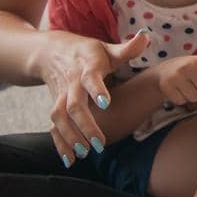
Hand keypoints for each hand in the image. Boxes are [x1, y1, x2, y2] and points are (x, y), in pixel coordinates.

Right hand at [44, 29, 150, 163]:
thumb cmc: (88, 52)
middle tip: (100, 143)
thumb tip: (146, 36)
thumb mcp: (106, 48)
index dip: (97, 88)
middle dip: (85, 124)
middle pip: (73, 105)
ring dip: (70, 136)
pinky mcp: (55, 105)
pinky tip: (69, 160)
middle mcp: (71, 83)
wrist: (50, 52)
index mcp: (87, 66)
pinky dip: (59, 143)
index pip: (91, 77)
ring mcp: (60, 95)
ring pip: (59, 117)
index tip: (106, 102)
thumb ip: (126, 48)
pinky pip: (53, 126)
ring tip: (85, 153)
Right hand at [154, 54, 196, 106]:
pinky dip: (181, 98)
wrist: (163, 71)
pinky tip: (177, 90)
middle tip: (194, 82)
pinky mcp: (167, 85)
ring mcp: (178, 76)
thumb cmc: (190, 68)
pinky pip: (182, 101)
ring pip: (195, 97)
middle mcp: (191, 66)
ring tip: (185, 85)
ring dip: (191, 95)